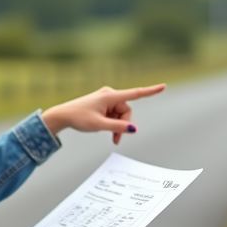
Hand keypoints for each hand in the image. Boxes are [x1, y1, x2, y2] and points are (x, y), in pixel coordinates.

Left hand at [41, 83, 165, 144]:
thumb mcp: (99, 125)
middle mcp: (110, 95)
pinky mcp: (104, 104)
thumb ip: (117, 127)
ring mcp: (107, 99)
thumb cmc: (79, 117)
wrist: (63, 115)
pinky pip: (114, 114)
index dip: (151, 91)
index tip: (163, 86)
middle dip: (123, 125)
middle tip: (116, 139)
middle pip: (127, 111)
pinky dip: (113, 123)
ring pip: (121, 114)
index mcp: (110, 96)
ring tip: (110, 136)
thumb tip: (133, 129)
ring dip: (118, 126)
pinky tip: (107, 130)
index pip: (135, 94)